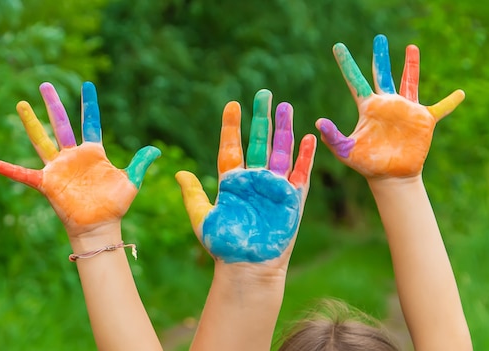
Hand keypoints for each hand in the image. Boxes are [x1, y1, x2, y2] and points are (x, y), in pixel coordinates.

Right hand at [0, 82, 159, 237]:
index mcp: (93, 152)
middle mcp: (73, 156)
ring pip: (42, 140)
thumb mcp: (131, 180)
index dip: (89, 104)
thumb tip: (156, 150)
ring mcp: (59, 168)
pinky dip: (11, 171)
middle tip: (44, 84)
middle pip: (61, 124)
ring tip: (21, 104)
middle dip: (53, 104)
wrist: (101, 225)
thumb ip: (140, 163)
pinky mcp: (49, 183)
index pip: (90, 122)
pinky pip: (26, 175)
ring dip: (31, 123)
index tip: (88, 85)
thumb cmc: (114, 204)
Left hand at [176, 89, 315, 265]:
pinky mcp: (292, 198)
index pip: (232, 147)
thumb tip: (179, 172)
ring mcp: (274, 187)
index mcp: (232, 181)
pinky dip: (305, 156)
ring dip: (284, 129)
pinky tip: (308, 137)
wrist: (247, 266)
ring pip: (281, 151)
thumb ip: (193, 194)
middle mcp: (254, 179)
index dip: (232, 126)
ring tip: (285, 106)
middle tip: (264, 94)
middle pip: (259, 142)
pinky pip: (301, 173)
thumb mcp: (203, 218)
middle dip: (262, 118)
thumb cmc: (224, 245)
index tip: (232, 105)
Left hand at [316, 34, 464, 178]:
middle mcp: (386, 104)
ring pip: (409, 82)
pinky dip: (450, 102)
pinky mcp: (423, 121)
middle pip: (382, 74)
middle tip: (378, 38)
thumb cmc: (367, 164)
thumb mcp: (346, 150)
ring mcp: (406, 110)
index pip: (355, 81)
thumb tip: (318, 122)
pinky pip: (440, 109)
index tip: (337, 47)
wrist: (390, 176)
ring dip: (411, 65)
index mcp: (368, 107)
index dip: (346, 64)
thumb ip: (333, 136)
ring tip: (411, 47)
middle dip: (380, 56)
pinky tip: (460, 94)